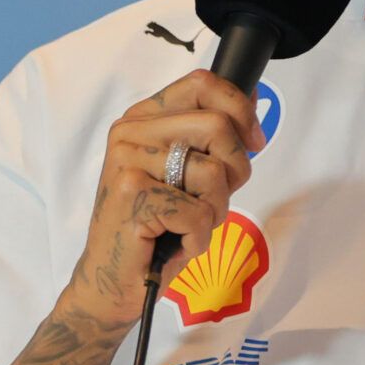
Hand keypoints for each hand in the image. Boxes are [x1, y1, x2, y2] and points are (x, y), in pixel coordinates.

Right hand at [64, 69, 266, 331]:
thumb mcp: (184, 172)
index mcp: (142, 118)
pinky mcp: (133, 198)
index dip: (240, 110)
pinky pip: (200, 212)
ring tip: (187, 224)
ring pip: (213, 172)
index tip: (252, 141)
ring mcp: (127, 164)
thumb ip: (210, 136)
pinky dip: (199, 237)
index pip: (202, 84)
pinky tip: (174, 242)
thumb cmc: (155, 228)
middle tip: (213, 199)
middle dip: (235, 170)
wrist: (112, 280)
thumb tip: (252, 97)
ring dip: (215, 210)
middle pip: (217, 126)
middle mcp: (130, 133)